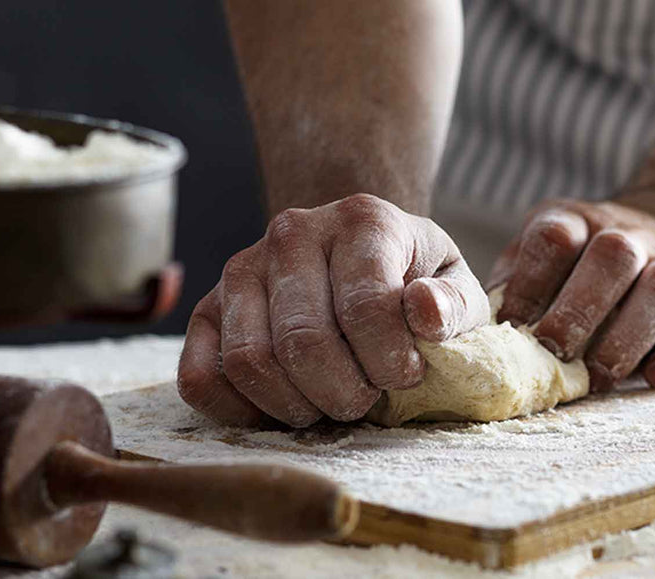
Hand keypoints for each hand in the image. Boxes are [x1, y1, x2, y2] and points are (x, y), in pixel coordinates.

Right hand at [178, 194, 489, 426]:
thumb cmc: (413, 280)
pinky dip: (239, 411)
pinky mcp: (207, 308)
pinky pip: (199, 377)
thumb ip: (453, 304)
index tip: (407, 375)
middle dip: (344, 393)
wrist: (357, 255)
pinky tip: (282, 409)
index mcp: (362, 220)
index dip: (390, 361)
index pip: (365, 307)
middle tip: (366, 399)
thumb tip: (425, 312)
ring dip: (296, 406)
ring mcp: (241, 269)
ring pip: (250, 363)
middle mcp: (292, 233)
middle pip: (303, 342)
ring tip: (330, 401)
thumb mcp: (455, 287)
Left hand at [490, 197, 654, 391]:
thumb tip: (473, 328)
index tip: (511, 323)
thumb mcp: (548, 252)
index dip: (530, 280)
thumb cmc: (590, 260)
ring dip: (629, 335)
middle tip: (554, 351)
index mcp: (581, 222)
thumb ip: (515, 282)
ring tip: (600, 375)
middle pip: (613, 257)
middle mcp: (633, 236)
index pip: (555, 238)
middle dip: (580, 308)